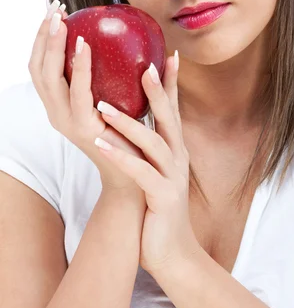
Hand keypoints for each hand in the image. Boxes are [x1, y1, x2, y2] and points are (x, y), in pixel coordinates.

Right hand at [28, 0, 146, 205]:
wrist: (135, 174)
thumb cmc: (129, 132)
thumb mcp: (117, 99)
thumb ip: (114, 75)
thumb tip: (129, 38)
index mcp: (60, 104)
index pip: (41, 67)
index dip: (42, 39)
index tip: (54, 11)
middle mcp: (56, 112)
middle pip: (37, 69)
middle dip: (41, 36)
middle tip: (54, 9)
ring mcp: (66, 122)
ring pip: (49, 79)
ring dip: (53, 47)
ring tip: (61, 21)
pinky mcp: (82, 129)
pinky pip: (77, 94)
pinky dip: (77, 67)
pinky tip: (84, 46)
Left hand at [93, 49, 202, 276]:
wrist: (173, 251)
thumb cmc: (159, 207)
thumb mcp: (157, 171)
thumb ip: (149, 148)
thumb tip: (132, 123)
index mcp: (175, 149)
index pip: (174, 111)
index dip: (172, 84)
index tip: (170, 56)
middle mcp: (178, 158)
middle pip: (170, 118)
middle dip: (159, 91)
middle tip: (145, 66)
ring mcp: (172, 176)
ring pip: (153, 142)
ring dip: (128, 123)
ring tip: (102, 106)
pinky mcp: (162, 196)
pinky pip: (140, 172)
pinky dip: (120, 156)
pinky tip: (100, 144)